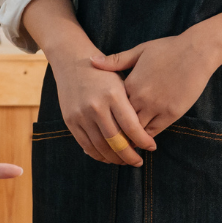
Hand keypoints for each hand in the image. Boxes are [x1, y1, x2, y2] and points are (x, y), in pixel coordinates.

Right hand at [47, 45, 156, 166]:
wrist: (72, 61)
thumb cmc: (103, 73)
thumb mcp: (121, 81)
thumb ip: (130, 105)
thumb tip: (143, 132)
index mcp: (113, 94)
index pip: (132, 126)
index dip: (143, 141)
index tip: (152, 147)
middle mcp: (96, 105)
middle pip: (116, 140)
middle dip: (129, 155)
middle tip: (138, 161)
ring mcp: (81, 114)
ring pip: (101, 146)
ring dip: (114, 158)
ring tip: (124, 161)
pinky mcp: (70, 120)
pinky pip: (85, 144)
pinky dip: (97, 154)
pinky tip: (107, 156)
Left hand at [91, 31, 220, 135]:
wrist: (196, 51)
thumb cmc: (168, 48)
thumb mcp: (139, 51)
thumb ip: (116, 61)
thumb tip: (91, 61)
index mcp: (130, 83)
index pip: (111, 106)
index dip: (106, 115)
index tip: (99, 122)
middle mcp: (141, 97)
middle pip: (121, 122)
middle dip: (115, 131)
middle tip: (108, 140)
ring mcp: (157, 106)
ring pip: (137, 130)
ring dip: (130, 137)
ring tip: (123, 144)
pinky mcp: (172, 113)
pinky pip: (154, 131)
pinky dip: (146, 137)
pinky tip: (142, 141)